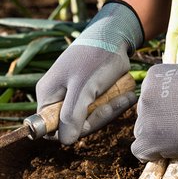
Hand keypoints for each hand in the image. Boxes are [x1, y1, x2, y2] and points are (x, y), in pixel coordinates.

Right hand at [36, 0, 142, 144]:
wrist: (114, 37)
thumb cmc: (95, 57)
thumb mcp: (83, 86)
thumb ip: (72, 114)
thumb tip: (65, 141)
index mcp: (49, 95)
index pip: (51, 127)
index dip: (70, 129)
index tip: (90, 120)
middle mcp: (59, 98)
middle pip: (75, 124)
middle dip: (98, 116)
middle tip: (117, 101)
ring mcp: (75, 96)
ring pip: (91, 118)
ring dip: (110, 109)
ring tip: (127, 95)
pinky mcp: (90, 94)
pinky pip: (100, 108)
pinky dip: (114, 103)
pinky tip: (128, 95)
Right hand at [131, 46, 177, 161]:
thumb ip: (170, 144)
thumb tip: (167, 138)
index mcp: (150, 143)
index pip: (139, 149)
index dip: (153, 144)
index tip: (165, 138)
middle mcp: (143, 121)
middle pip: (141, 125)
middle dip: (155, 123)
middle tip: (176, 116)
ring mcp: (146, 96)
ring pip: (146, 102)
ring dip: (158, 102)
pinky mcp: (153, 75)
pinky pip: (154, 82)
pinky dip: (163, 83)